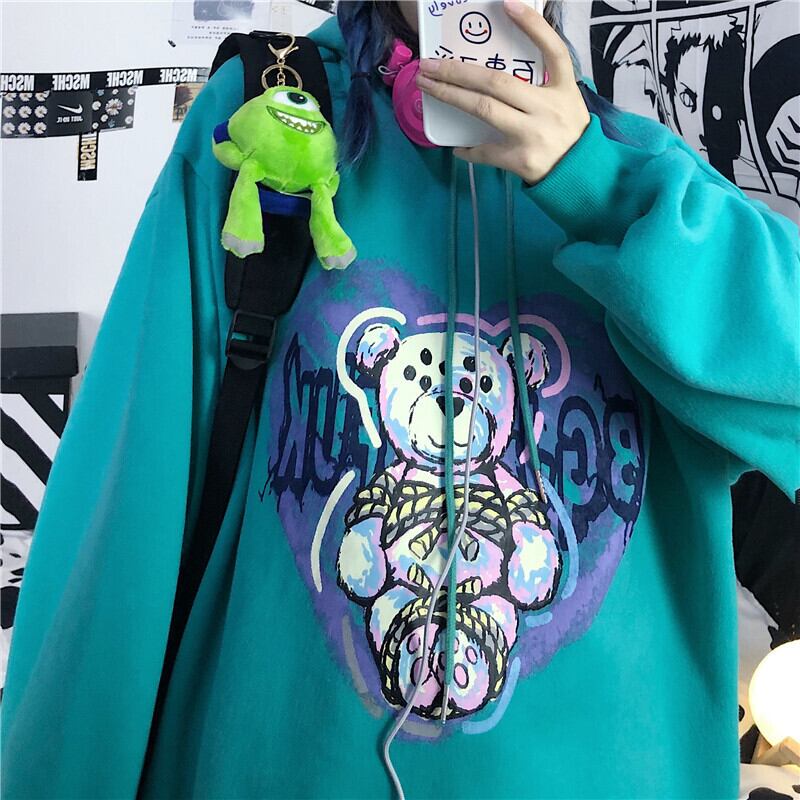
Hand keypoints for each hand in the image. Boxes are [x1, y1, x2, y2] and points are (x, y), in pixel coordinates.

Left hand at [415, 0, 590, 184]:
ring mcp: (532, 135)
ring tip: (428, 86)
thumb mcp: (567, 100)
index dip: (532, 25)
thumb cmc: (568, 133)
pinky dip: (467, 149)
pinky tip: (455, 145)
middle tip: (430, 63)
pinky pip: (485, 150)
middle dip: (459, 70)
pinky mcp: (520, 160)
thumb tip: (501, 67)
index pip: (552, 50)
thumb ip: (543, 82)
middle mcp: (546, 108)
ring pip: (485, 110)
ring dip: (451, 96)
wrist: (582, 175)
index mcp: (563, 89)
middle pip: (497, 82)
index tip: (507, 4)